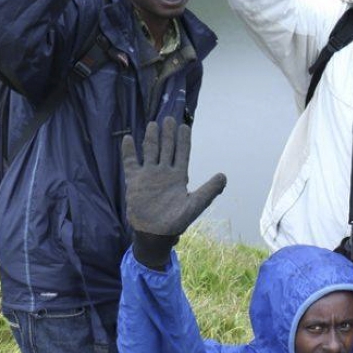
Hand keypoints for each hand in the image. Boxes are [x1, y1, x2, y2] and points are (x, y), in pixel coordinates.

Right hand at [121, 117, 226, 237]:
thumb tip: (224, 176)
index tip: (185, 126)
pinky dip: (129, 151)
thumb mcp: (196, 204)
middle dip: (168, 134)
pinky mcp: (134, 181)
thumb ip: (209, 190)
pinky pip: (131, 163)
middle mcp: (164, 172)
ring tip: (153, 124)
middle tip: (169, 119)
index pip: (182, 153)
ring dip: (151, 138)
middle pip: (166, 148)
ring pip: (150, 151)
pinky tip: (128, 139)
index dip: (184, 140)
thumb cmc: (177, 220)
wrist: (155, 233)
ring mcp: (149, 175)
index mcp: (179, 176)